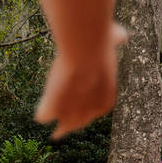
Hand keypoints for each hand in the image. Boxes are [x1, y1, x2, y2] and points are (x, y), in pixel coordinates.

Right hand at [35, 0, 126, 138]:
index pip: (93, 110)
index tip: (78, 94)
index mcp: (105, 102)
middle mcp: (88, 113)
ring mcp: (69, 114)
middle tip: (62, 127)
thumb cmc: (100, 45)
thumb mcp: (112, 43)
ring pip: (62, 127)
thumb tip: (121, 35)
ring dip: (57, 119)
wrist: (85, 54)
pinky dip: (42, 112)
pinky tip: (40, 110)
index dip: (86, 102)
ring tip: (47, 116)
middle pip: (77, 123)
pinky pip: (43, 117)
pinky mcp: (52, 110)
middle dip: (70, 120)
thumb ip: (115, 42)